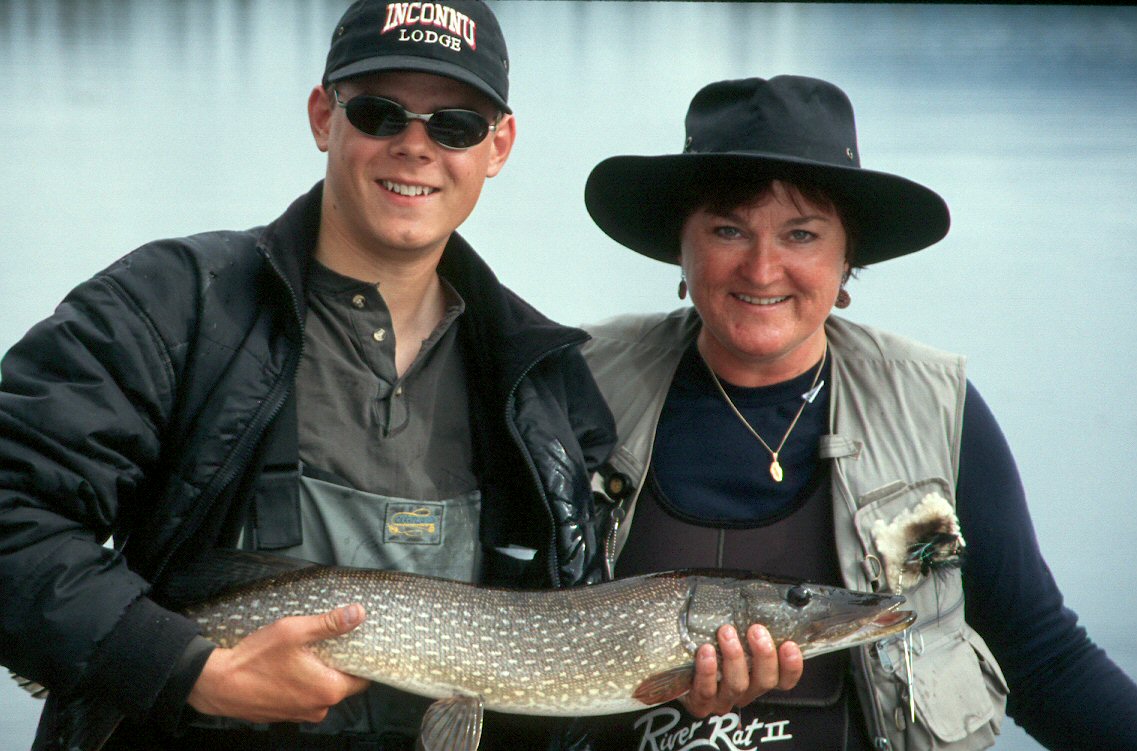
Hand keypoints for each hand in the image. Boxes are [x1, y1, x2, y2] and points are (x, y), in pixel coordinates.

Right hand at [187, 604, 370, 723]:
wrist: (218, 684)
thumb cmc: (255, 659)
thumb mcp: (295, 632)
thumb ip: (329, 623)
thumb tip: (358, 613)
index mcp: (328, 690)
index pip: (361, 679)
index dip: (360, 660)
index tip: (356, 645)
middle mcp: (318, 708)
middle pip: (342, 685)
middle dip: (338, 665)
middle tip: (329, 643)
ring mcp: (300, 715)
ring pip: (321, 691)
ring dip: (318, 674)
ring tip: (306, 653)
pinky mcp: (284, 714)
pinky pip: (303, 697)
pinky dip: (302, 683)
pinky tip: (290, 667)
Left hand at [680, 624, 803, 717]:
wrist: (674, 670)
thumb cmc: (707, 643)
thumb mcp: (732, 633)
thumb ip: (745, 622)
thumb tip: (755, 592)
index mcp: (757, 676)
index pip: (784, 678)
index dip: (792, 666)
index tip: (789, 645)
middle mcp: (745, 691)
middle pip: (765, 681)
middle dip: (764, 655)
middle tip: (756, 630)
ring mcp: (723, 699)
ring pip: (737, 685)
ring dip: (734, 657)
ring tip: (726, 633)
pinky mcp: (700, 703)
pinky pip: (706, 691)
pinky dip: (708, 671)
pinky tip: (706, 651)